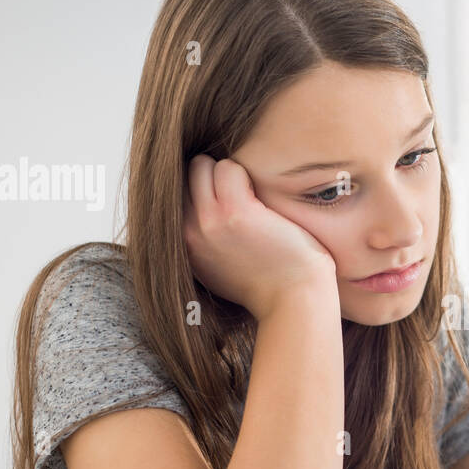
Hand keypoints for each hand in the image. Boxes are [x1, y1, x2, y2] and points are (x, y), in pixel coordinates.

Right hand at [183, 155, 336, 318]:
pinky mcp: (235, 211)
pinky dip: (247, 173)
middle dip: (211, 176)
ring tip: (251, 195)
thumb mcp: (217, 268)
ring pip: (203, 166)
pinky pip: (229, 168)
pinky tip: (262, 197)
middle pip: (184, 176)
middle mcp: (188, 233)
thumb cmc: (267, 285)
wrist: (294, 302)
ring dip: (229, 172)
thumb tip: (198, 211)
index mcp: (182, 246)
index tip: (224, 199)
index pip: (174, 195)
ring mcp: (209, 221)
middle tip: (239, 193)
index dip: (200, 188)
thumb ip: (201, 242)